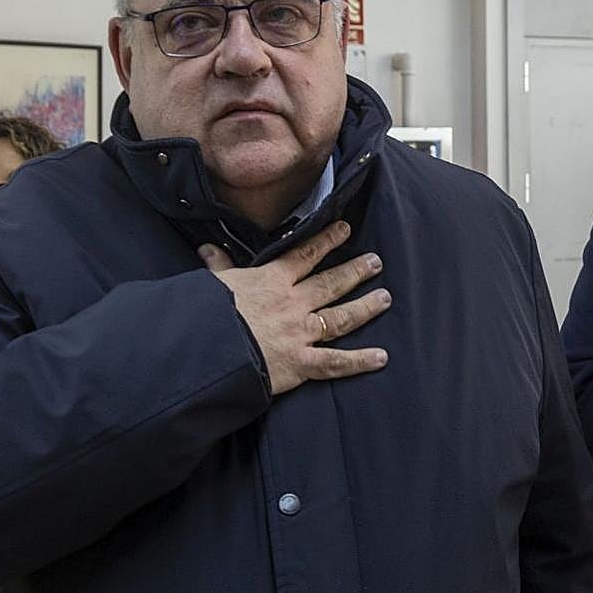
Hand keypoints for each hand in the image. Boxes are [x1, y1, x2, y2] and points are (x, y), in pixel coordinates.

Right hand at [199, 221, 389, 395]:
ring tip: (385, 298)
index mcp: (272, 281)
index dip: (326, 241)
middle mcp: (293, 303)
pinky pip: (336, 362)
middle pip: (330, 284)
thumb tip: (208, 248)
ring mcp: (300, 333)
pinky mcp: (301, 362)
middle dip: (355, 272)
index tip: (345, 230)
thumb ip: (219, 267)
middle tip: (375, 262)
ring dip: (365, 307)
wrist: (210, 347)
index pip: (304, 256)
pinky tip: (381, 357)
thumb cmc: (208, 314)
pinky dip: (359, 361)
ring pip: (340, 317)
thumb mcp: (214, 284)